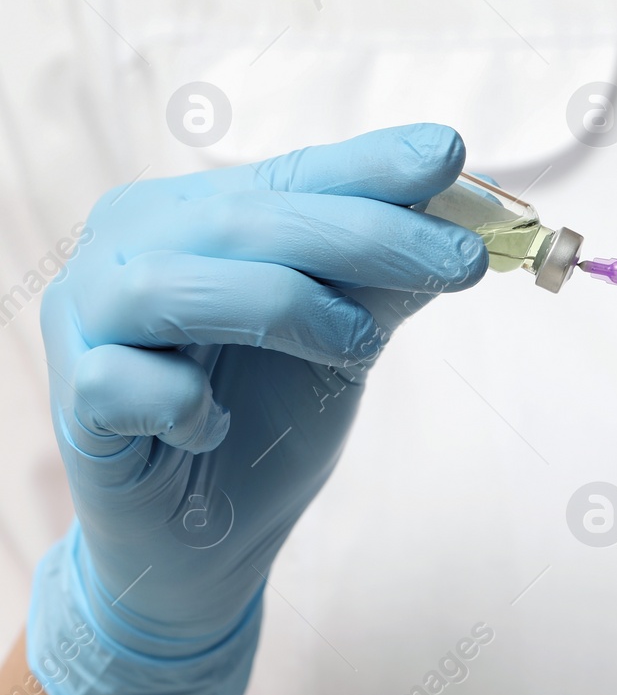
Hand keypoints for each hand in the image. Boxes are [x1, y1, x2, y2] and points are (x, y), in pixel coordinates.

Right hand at [28, 123, 485, 694]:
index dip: (369, 165)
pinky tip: (213, 428)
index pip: (290, 175)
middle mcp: (131, 248)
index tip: (449, 153)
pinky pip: (123, 382)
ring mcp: (87, 319)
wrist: (207, 541)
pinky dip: (184, 404)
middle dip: (367, 234)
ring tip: (356, 349)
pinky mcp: (72, 398)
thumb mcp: (342, 341)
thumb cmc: (270, 416)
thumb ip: (381, 281)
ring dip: (285, 309)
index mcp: (195, 216)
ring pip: (173, 284)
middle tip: (465, 261)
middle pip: (244, 219)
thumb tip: (457, 223)